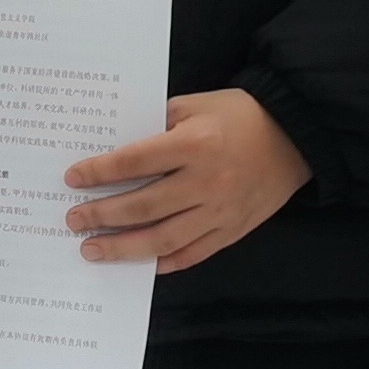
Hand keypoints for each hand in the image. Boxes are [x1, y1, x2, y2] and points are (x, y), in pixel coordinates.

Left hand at [63, 88, 310, 274]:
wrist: (296, 136)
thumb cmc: (241, 114)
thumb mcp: (197, 104)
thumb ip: (159, 123)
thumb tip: (121, 148)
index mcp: (194, 144)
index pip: (134, 162)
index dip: (100, 172)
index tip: (72, 179)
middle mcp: (205, 182)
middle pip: (143, 205)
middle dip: (103, 215)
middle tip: (74, 221)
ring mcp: (220, 211)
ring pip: (164, 238)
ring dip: (124, 247)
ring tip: (94, 250)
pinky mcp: (234, 230)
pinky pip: (194, 253)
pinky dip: (165, 261)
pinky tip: (142, 264)